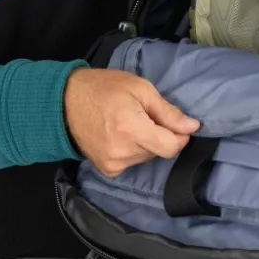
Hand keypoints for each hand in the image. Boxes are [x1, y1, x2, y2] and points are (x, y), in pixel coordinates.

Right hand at [64, 68, 199, 177]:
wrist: (66, 101)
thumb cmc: (105, 88)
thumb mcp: (140, 88)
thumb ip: (167, 111)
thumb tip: (192, 127)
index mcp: (131, 128)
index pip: (171, 147)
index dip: (180, 135)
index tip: (177, 123)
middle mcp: (123, 152)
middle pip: (159, 151)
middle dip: (159, 134)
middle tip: (144, 114)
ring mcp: (113, 164)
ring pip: (147, 157)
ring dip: (146, 142)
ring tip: (129, 122)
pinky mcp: (107, 170)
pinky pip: (132, 162)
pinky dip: (133, 150)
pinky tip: (120, 134)